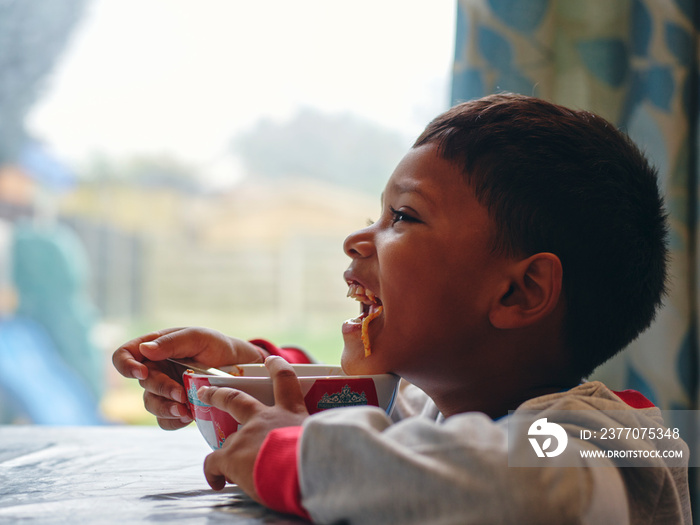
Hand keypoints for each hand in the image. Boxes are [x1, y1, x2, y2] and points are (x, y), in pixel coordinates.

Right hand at [112, 327, 267, 428]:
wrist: (241, 367)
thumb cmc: (218, 346)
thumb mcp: (198, 337)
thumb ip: (172, 342)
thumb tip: (145, 350)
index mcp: (155, 348)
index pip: (124, 355)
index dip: (126, 365)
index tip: (141, 373)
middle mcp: (156, 369)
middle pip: (143, 383)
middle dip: (161, 389)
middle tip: (181, 393)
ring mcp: (165, 390)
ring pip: (151, 404)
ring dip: (166, 408)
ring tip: (186, 410)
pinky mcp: (176, 407)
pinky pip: (164, 420)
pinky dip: (173, 421)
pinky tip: (188, 417)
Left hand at [200, 356, 308, 499]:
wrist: (303, 470)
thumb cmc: (319, 457)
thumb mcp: (320, 439)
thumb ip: (311, 438)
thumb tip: (312, 449)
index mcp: (291, 412)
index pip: (285, 380)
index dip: (277, 368)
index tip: (270, 360)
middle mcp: (265, 418)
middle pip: (236, 399)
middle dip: (219, 395)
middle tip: (207, 392)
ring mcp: (245, 435)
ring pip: (228, 440)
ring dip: (230, 453)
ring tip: (228, 469)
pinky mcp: (231, 455)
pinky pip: (213, 463)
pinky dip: (213, 473)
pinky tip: (218, 482)